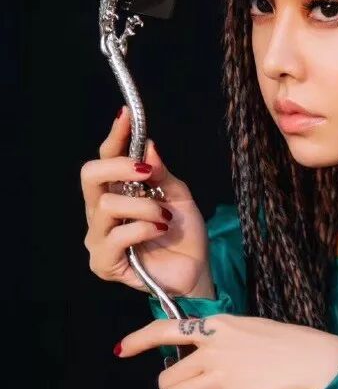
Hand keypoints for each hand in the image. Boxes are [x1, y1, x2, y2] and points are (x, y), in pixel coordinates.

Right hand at [81, 106, 213, 296]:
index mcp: (117, 193)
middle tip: (148, 172)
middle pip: (90, 176)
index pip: (105, 159)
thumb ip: (162, 173)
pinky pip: (116, 236)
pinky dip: (142, 229)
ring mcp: (99, 238)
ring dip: (143, 206)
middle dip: (120, 167)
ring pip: (107, 206)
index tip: (127, 116)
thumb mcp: (179, 196)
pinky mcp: (103, 263)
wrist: (195, 272)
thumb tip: (148, 146)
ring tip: (165, 217)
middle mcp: (101, 213)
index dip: (115, 137)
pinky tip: (159, 231)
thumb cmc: (184, 235)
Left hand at [115, 313, 337, 388]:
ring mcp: (222, 375)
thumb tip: (204, 358)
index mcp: (217, 327)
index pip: (166, 328)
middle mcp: (213, 349)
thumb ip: (224, 339)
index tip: (121, 351)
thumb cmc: (291, 345)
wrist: (318, 361)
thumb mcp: (251, 328)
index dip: (139, 340)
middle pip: (168, 376)